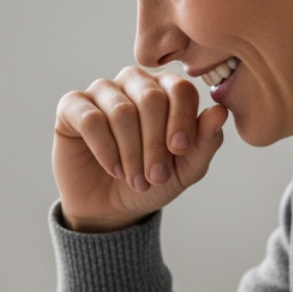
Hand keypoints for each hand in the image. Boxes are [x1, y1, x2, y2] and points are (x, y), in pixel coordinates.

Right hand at [54, 66, 226, 232]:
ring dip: (131, 153)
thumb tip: (220, 112)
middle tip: (155, 177)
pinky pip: (91, 119)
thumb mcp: (186, 170)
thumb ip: (205, 142)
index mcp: (166, 90)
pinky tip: (112, 168)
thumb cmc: (152, 183)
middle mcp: (134, 83)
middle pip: (151, 98)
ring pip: (121, 111)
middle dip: (155, 144)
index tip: (180, 151)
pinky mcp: (72, 107)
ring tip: (135, 179)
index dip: (182, 120)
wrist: (111, 208)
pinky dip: (105, 149)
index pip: (180, 89)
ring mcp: (102, 92)